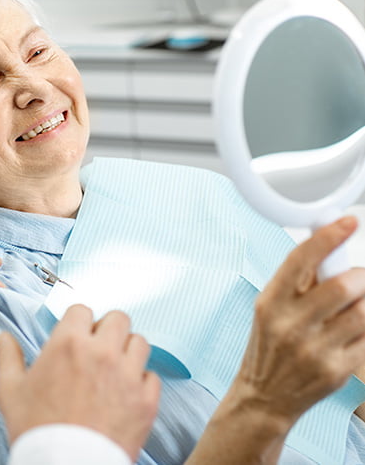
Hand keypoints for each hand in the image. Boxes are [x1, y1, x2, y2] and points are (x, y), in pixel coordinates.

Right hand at [0, 304, 159, 461]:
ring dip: (127, 351)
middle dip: (108, 330)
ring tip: (116, 367)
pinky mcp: (145, 400)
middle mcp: (102, 352)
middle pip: (118, 318)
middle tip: (99, 347)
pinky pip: (152, 376)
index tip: (76, 334)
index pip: (82, 309)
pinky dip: (142, 382)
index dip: (78, 322)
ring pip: (139, 343)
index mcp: (68, 343)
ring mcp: (127, 375)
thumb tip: (4, 338)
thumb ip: (9, 357)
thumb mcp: (11, 391)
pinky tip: (127, 392)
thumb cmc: (37, 430)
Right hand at [233, 216, 364, 428]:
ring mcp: (315, 349)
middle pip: (342, 286)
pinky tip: (358, 327)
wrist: (264, 396)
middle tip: (359, 277)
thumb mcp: (269, 308)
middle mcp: (290, 324)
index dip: (327, 237)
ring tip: (358, 302)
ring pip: (363, 312)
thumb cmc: (268, 346)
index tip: (348, 222)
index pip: (300, 260)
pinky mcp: (337, 370)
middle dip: (360, 276)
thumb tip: (325, 245)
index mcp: (271, 302)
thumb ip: (297, 281)